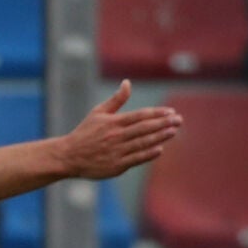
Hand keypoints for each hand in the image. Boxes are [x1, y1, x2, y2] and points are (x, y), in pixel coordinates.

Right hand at [59, 80, 182, 178]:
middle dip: (164, 123)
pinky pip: (136, 158)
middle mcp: (116, 136)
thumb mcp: (98, 113)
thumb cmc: (85, 133)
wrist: (68, 156)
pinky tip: (160, 149)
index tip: (171, 112)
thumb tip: (127, 82)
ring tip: (173, 131)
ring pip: (143, 143)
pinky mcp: (116, 165)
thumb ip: (116, 99)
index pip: (139, 116)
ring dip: (160, 137)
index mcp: (112, 122)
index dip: (157, 113)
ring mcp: (116, 151)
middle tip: (179, 120)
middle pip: (144, 128)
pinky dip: (149, 153)